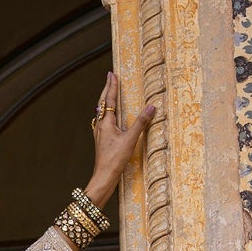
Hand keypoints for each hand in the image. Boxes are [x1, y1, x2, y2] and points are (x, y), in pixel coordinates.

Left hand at [85, 70, 154, 208]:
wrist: (103, 177)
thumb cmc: (114, 159)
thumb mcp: (130, 140)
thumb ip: (141, 123)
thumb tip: (151, 107)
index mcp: (106, 123)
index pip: (108, 100)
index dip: (111, 86)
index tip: (112, 74)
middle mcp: (100, 126)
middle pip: (102, 103)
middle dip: (107, 89)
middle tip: (110, 77)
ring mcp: (99, 133)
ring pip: (101, 112)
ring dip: (105, 100)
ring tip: (108, 92)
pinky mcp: (102, 141)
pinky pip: (103, 121)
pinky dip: (106, 113)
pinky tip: (108, 118)